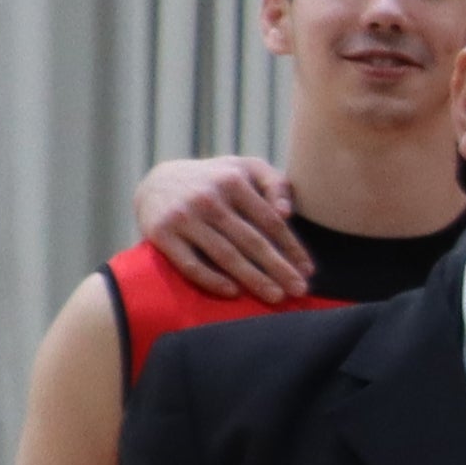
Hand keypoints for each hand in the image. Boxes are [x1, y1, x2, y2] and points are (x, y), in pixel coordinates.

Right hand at [132, 155, 308, 302]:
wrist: (157, 182)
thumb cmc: (214, 180)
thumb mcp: (244, 168)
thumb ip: (273, 182)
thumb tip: (286, 213)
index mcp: (232, 180)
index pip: (270, 220)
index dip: (291, 247)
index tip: (308, 270)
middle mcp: (207, 198)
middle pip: (251, 240)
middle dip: (278, 268)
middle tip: (300, 290)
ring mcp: (183, 217)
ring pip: (224, 254)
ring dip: (253, 278)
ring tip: (276, 296)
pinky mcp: (161, 234)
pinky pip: (191, 264)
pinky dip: (212, 280)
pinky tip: (234, 293)